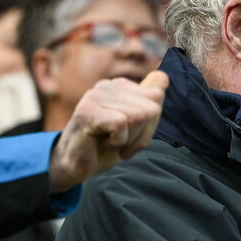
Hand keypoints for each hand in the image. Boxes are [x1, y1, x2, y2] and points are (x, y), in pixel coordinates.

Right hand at [48, 70, 167, 193]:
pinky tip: (104, 143)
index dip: (151, 122)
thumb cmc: (107, 144)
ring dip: (130, 139)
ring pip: (138, 116)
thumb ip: (148, 100)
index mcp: (121, 85)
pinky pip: (121, 124)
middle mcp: (108, 85)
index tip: (134, 133)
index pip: (157, 94)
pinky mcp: (87, 111)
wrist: (77, 164)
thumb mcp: (135, 122)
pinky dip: (118, 141)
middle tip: (123, 143)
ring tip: (112, 142)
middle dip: (143, 134)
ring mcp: (95, 96)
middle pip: (152, 108)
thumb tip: (164, 75)